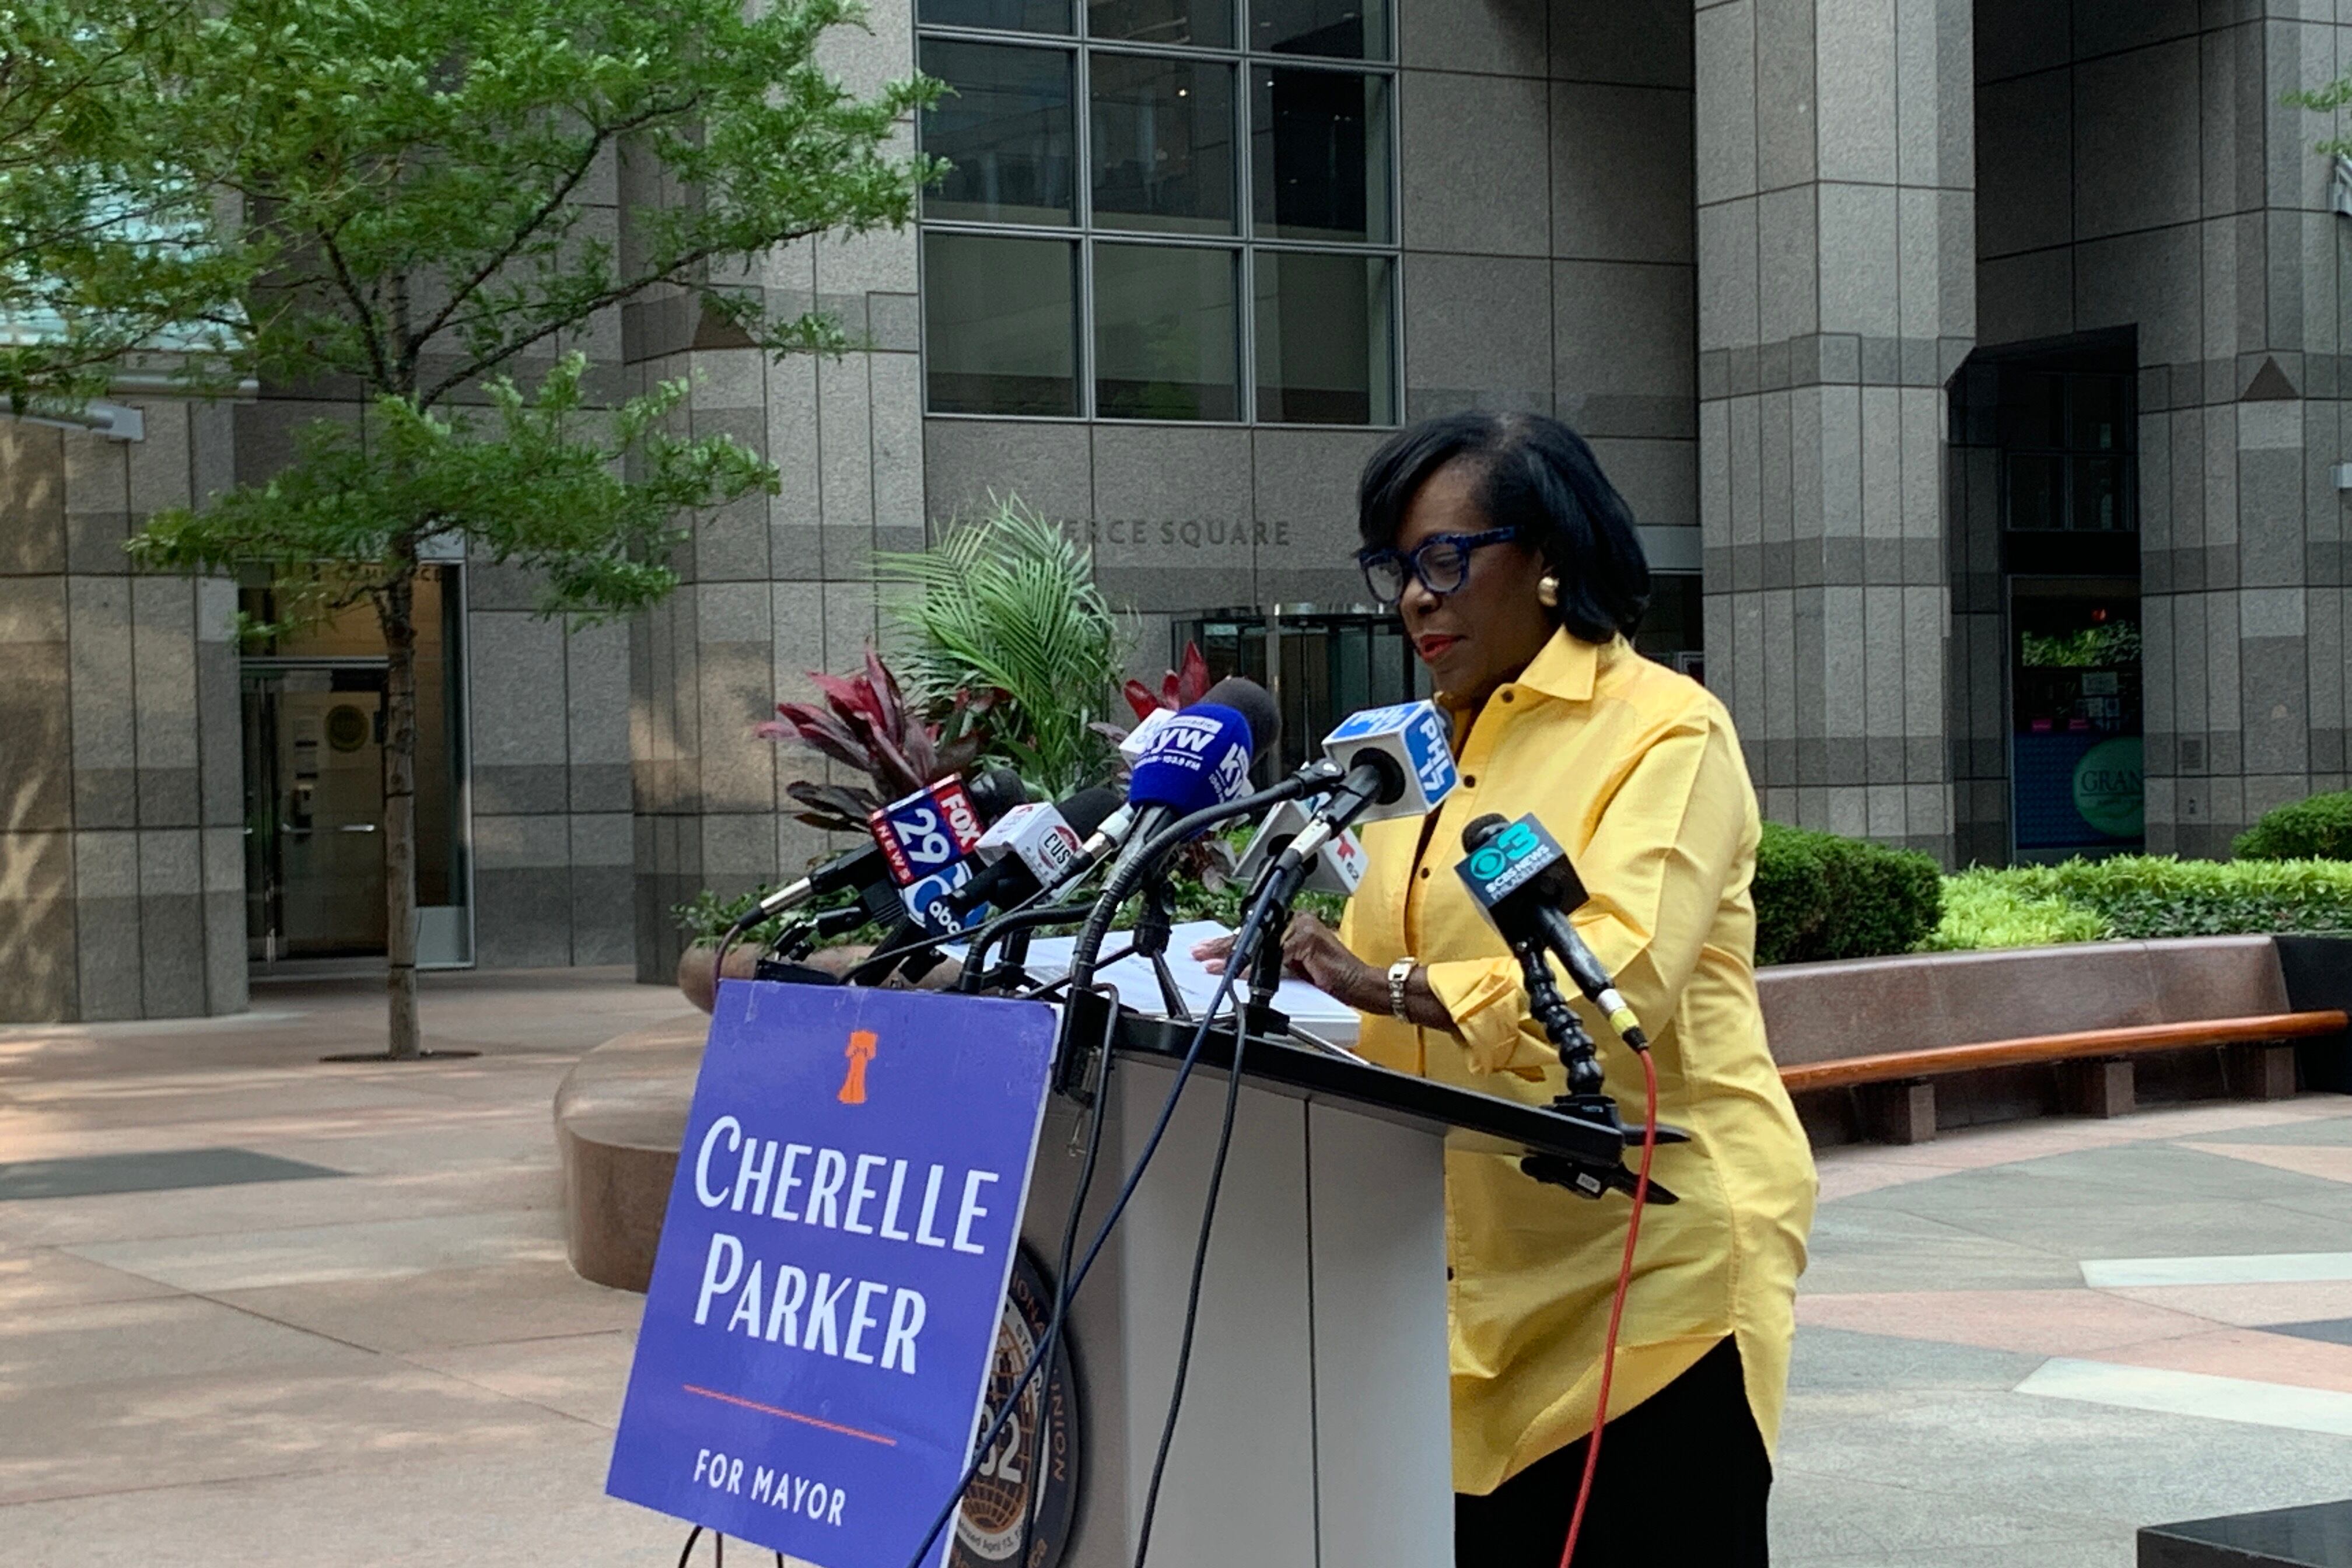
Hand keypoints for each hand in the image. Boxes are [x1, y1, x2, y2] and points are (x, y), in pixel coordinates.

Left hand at [1192, 915, 1378, 1010]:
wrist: (1363, 985)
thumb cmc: (1334, 978)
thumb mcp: (1294, 968)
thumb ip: (1272, 961)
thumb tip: (1243, 966)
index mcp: (1293, 924)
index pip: (1255, 931)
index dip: (1229, 943)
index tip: (1208, 951)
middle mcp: (1296, 921)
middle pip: (1253, 933)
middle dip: (1222, 946)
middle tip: (1200, 953)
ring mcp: (1302, 928)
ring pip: (1260, 944)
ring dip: (1232, 956)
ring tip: (1211, 962)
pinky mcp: (1308, 941)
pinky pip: (1273, 956)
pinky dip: (1254, 967)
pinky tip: (1237, 971)